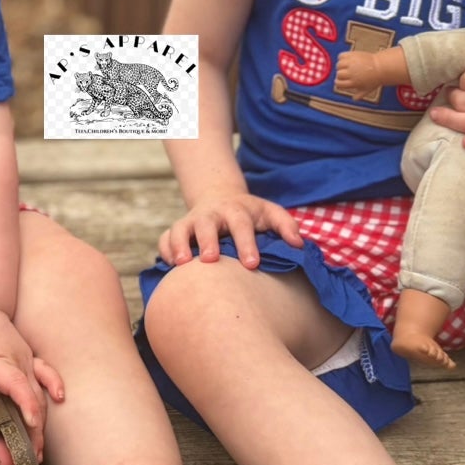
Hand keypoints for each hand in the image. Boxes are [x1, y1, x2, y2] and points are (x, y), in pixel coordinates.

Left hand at [0, 305, 61, 460]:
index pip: (17, 385)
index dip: (26, 405)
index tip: (31, 425)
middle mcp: (18, 361)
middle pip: (33, 396)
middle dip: (35, 428)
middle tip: (31, 458)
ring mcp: (27, 359)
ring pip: (41, 391)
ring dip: (42, 418)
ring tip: (38, 449)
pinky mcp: (29, 357)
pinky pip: (46, 372)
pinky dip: (54, 385)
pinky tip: (59, 399)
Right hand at [162, 191, 301, 268]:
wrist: (220, 198)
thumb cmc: (250, 214)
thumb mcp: (270, 213)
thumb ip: (287, 225)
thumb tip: (298, 244)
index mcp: (236, 211)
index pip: (241, 225)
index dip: (246, 243)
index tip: (251, 264)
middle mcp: (211, 215)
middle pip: (206, 224)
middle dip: (207, 241)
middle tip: (211, 260)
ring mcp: (191, 221)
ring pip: (179, 229)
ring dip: (179, 244)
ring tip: (183, 264)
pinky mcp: (177, 230)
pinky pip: (165, 238)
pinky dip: (165, 250)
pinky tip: (170, 266)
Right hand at [334, 51, 380, 98]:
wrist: (382, 67)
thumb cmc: (375, 78)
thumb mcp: (368, 89)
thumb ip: (360, 95)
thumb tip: (354, 99)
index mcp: (353, 82)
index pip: (338, 83)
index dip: (339, 82)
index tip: (340, 81)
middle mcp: (351, 73)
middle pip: (338, 74)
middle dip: (340, 74)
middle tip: (344, 73)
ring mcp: (351, 63)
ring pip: (338, 65)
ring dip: (340, 66)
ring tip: (345, 66)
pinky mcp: (353, 55)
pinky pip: (341, 56)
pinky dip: (341, 57)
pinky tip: (346, 60)